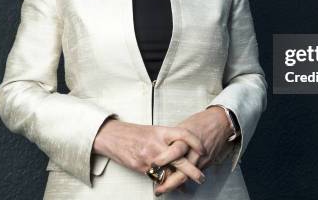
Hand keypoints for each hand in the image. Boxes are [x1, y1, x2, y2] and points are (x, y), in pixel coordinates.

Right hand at [92, 119, 206, 183]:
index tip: (203, 150)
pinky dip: (165, 183)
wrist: (113, 136)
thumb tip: (183, 150)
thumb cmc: (135, 133)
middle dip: (192, 170)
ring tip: (186, 185)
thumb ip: (169, 140)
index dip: (196, 143)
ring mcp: (149, 157)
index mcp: (162, 132)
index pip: (184, 135)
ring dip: (179, 180)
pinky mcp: (142, 167)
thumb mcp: (154, 131)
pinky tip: (169, 186)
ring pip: (169, 171)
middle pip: (180, 158)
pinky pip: (157, 177)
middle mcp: (157, 144)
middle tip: (201, 177)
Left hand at [152, 107, 235, 194]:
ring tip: (164, 188)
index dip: (164, 159)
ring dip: (175, 184)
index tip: (153, 165)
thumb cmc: (202, 121)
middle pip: (183, 170)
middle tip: (159, 188)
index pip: (176, 151)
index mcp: (187, 139)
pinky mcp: (207, 163)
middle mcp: (195, 151)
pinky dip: (185, 179)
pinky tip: (177, 184)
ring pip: (188, 176)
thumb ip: (173, 139)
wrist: (221, 122)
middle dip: (169, 182)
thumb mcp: (184, 126)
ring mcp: (202, 159)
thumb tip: (161, 146)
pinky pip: (194, 173)